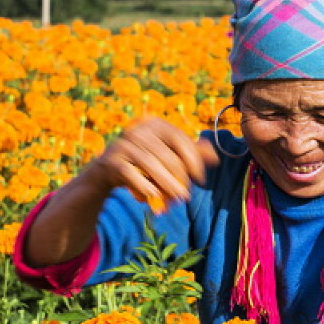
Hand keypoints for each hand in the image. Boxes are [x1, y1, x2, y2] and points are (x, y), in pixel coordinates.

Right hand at [89, 117, 219, 208]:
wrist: (107, 169)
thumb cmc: (143, 161)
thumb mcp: (166, 154)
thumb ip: (190, 154)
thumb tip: (216, 157)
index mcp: (154, 124)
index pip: (180, 139)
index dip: (194, 160)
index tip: (200, 179)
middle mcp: (137, 130)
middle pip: (166, 154)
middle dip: (181, 177)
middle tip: (187, 195)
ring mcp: (123, 144)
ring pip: (150, 164)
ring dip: (166, 184)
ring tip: (177, 199)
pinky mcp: (111, 160)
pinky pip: (131, 174)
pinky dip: (144, 186)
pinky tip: (155, 197)